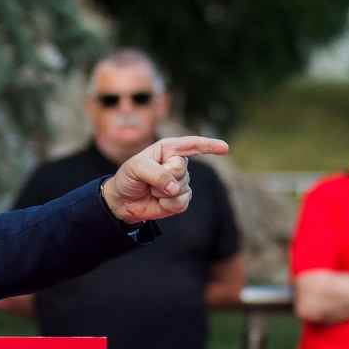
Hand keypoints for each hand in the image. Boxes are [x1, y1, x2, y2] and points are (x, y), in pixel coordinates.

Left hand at [101, 136, 230, 223]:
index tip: (225, 148)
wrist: (123, 201)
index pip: (192, 144)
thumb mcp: (136, 168)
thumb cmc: (128, 178)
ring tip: (151, 189)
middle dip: (163, 176)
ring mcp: (181, 182)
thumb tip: (174, 188)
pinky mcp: (181, 198)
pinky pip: (181, 202)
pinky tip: (158, 201)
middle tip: (148, 179)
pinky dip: (167, 204)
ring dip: (162, 192)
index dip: (209, 145)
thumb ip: (156, 173)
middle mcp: (177, 163)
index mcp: (168, 149)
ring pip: (181, 187)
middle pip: (181, 169)